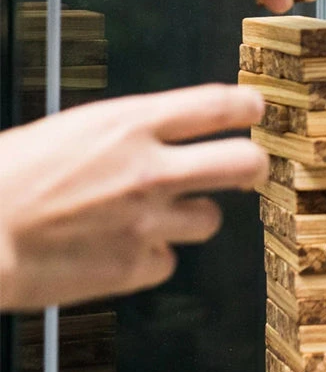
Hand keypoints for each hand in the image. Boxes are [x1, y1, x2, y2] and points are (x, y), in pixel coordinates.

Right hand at [0, 84, 266, 310]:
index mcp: (129, 125)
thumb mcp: (73, 131)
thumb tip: (168, 140)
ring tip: (150, 216)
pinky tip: (117, 249)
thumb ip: (130, 135)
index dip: (246, 105)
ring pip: (209, 220)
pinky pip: (168, 260)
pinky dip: (149, 256)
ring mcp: (148, 222)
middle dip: (254, 165)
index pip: (216, 105)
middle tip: (249, 169)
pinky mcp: (137, 266)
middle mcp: (151, 171)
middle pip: (243, 162)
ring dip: (190, 217)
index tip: (255, 109)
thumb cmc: (8, 177)